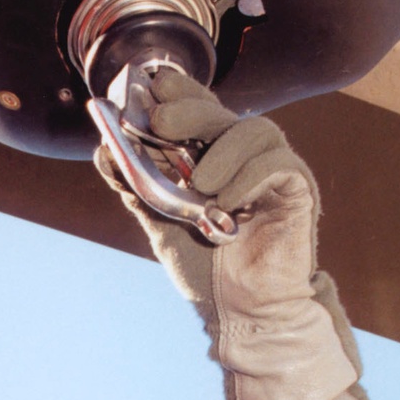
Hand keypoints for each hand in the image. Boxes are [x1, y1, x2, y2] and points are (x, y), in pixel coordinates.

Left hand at [94, 69, 365, 399]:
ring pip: (253, 129)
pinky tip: (225, 206)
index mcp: (213, 157)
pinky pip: (276, 163)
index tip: (150, 85)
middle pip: (221, 111)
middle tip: (160, 122)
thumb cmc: (206, 269)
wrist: (238, 314)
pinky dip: (246, 178)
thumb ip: (137, 188)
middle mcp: (244, 157)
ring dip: (220, 150)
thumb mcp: (162, 225)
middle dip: (189, 109)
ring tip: (200, 186)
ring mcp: (272, 171)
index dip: (179, 89)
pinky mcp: (297, 189)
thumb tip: (103, 151)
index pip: (198, 108)